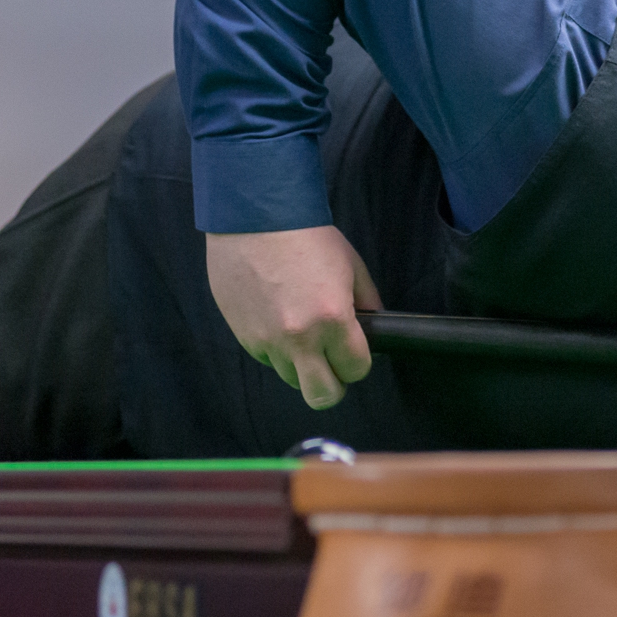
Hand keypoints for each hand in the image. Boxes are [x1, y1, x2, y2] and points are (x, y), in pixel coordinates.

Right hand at [205, 226, 381, 409]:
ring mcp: (267, 341)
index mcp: (333, 320)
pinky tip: (279, 320)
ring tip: (304, 335)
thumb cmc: (308, 237)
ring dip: (302, 366)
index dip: (359, 362)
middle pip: (322, 396)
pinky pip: (267, 359)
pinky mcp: (243, 337)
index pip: (356, 369)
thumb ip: (366, 302)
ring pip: (291, 378)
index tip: (356, 351)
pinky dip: (277, 350)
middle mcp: (299, 338)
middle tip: (334, 366)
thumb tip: (373, 326)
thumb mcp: (352, 266)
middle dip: (334, 386)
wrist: (254, 220)